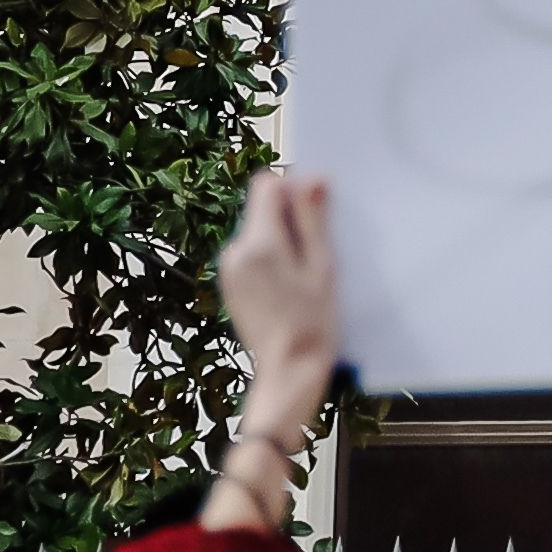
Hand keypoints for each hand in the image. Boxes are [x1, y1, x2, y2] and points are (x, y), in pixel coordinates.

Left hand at [201, 167, 337, 529]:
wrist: (288, 373)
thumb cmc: (312, 323)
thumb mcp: (322, 267)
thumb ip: (312, 220)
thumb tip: (310, 177)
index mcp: (258, 244)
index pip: (266, 185)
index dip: (294, 189)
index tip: (317, 212)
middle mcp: (234, 252)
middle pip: (262, 208)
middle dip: (291, 218)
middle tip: (317, 252)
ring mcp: (229, 271)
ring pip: (259, 231)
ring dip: (284, 240)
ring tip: (306, 274)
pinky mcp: (231, 286)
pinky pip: (253, 254)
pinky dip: (274, 259)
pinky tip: (292, 287)